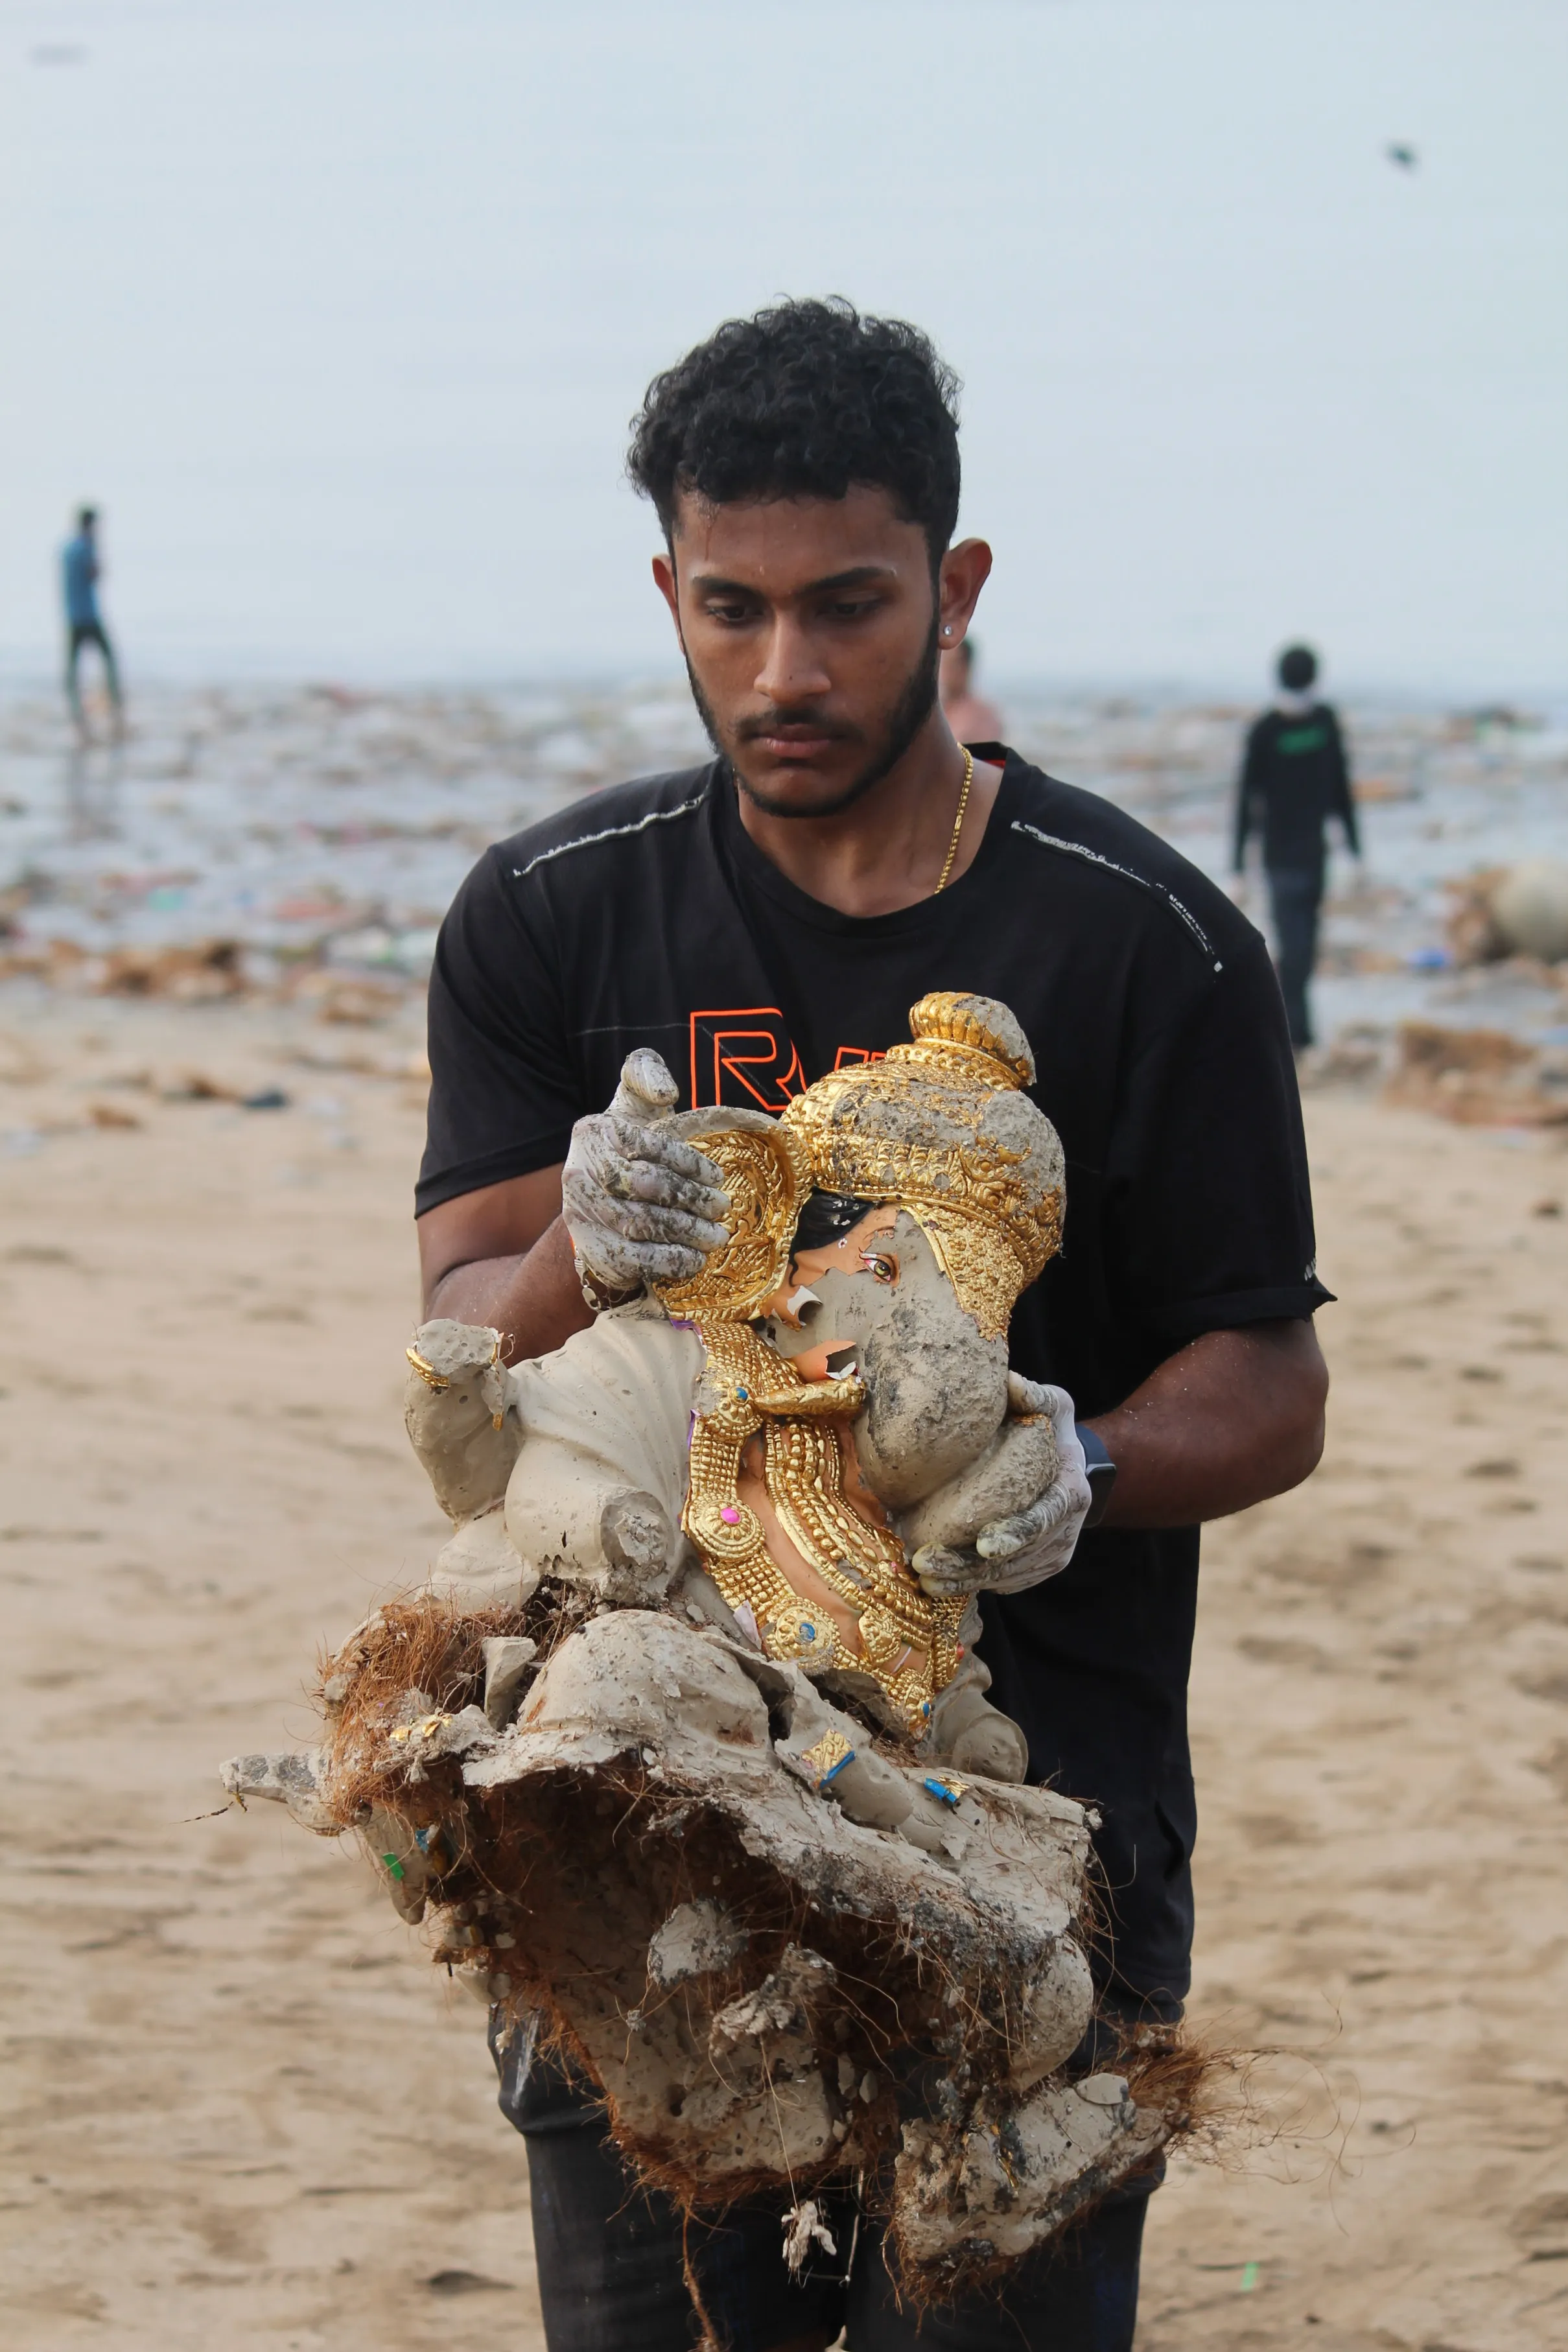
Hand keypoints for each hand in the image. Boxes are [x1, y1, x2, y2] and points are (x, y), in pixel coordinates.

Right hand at [561, 1049, 730, 1295]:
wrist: (598, 1206)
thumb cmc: (630, 1149)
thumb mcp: (634, 1105)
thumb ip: (644, 1074)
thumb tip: (666, 1091)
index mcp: (593, 1131)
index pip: (645, 1144)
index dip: (686, 1162)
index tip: (716, 1176)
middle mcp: (579, 1170)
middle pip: (645, 1186)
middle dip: (692, 1198)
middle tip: (722, 1208)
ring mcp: (582, 1213)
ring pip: (642, 1223)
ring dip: (687, 1232)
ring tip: (717, 1235)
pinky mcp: (592, 1249)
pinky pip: (634, 1258)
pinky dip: (669, 1261)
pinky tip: (695, 1259)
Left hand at [912, 1377, 1092, 1597]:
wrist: (1068, 1463)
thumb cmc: (1052, 1428)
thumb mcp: (1053, 1404)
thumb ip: (1034, 1394)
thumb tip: (1009, 1381)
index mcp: (1070, 1492)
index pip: (1044, 1518)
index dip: (1015, 1534)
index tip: (983, 1545)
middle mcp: (1066, 1530)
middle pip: (1017, 1558)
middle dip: (972, 1567)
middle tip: (926, 1566)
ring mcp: (1053, 1553)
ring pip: (1008, 1578)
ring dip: (965, 1583)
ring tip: (922, 1579)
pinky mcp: (1037, 1567)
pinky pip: (1006, 1584)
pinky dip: (973, 1586)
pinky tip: (938, 1585)